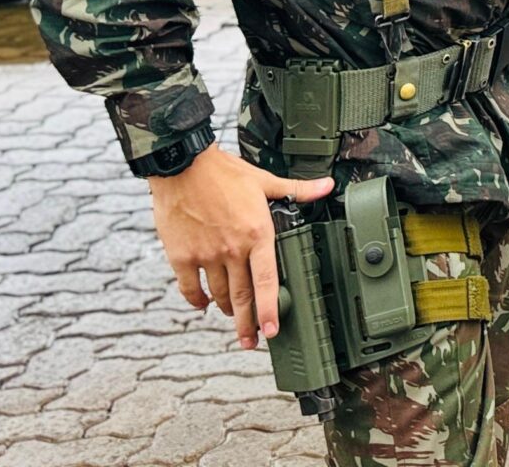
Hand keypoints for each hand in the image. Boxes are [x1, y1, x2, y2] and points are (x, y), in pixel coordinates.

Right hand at [148, 146, 332, 348]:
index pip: (267, 280)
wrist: (183, 166)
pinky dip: (197, 300)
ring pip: (219, 294)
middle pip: (242, 296)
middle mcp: (232, 249)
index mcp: (257, 233)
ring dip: (227, 309)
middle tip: (250, 342)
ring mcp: (205, 255)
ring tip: (233, 317)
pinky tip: (204, 304)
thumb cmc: (224, 173)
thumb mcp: (265, 180)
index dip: (269, 309)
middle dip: (247, 323)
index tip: (271, 331)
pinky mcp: (181, 256)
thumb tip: (328, 186)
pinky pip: (190, 288)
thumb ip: (298, 189)